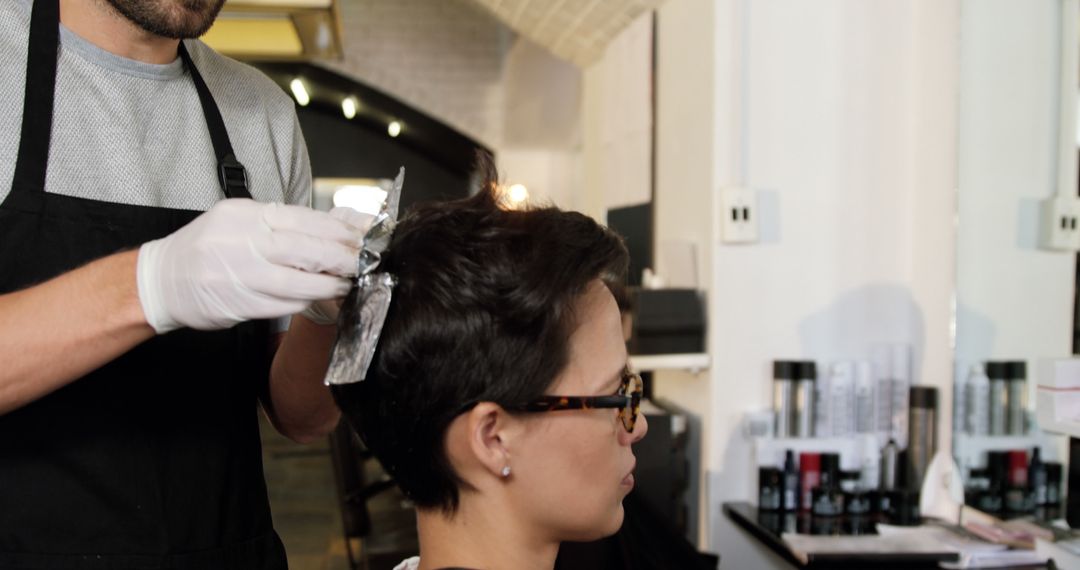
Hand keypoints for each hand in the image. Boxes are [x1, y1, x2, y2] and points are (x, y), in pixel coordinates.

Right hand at [136, 199, 362, 332]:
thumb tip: (330, 229)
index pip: (304, 220)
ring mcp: (238, 275)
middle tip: (365, 263)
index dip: (340, 231)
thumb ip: (280, 224)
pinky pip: (282, 305)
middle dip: (343, 258)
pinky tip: (316, 298)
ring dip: (329, 285)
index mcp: (245, 215)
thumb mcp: (239, 220)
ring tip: (346, 283)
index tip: (364, 238)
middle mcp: (242, 242)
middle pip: (307, 250)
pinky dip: (304, 302)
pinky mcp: (237, 304)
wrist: (161, 279)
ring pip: (298, 282)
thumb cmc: (208, 247)